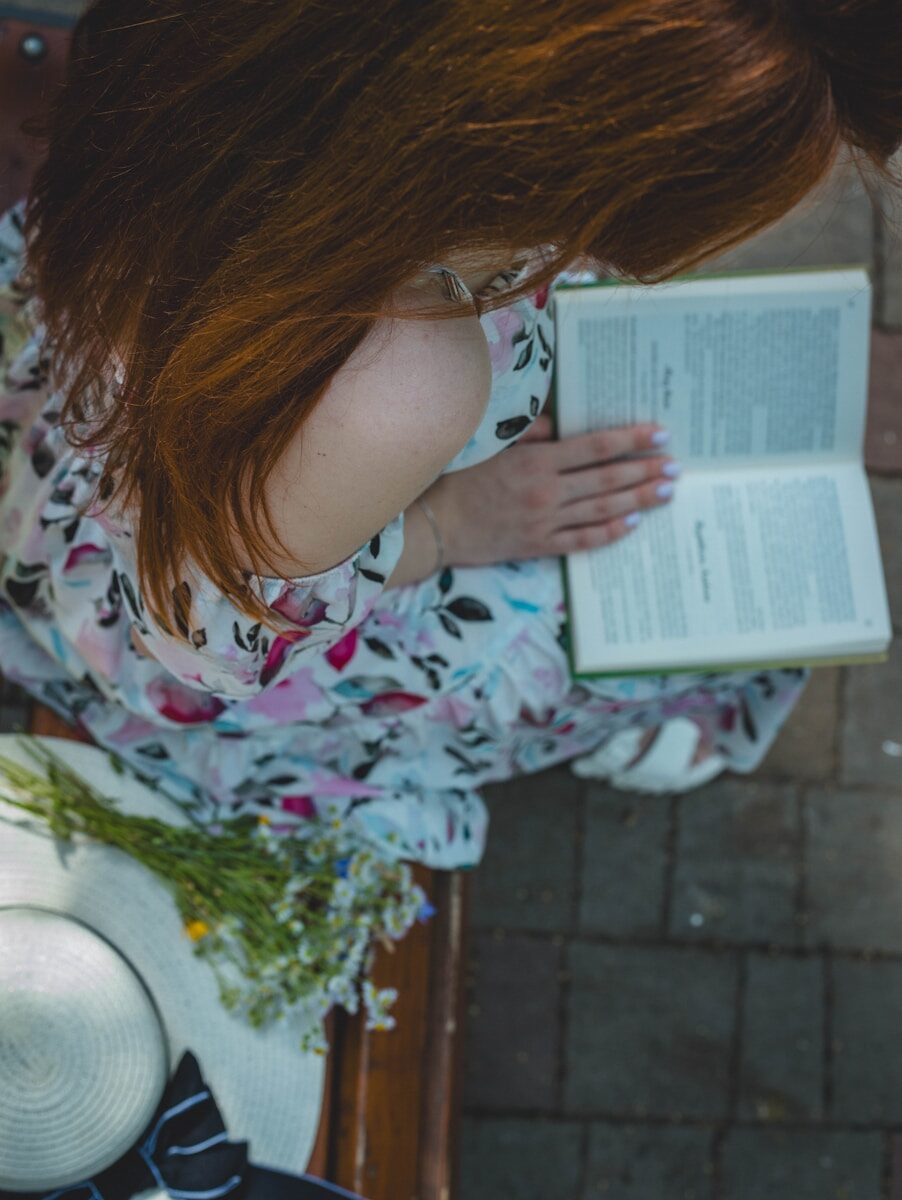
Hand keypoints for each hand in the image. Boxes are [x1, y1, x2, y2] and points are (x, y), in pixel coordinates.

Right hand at [425, 413, 677, 566]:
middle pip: (608, 480)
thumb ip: (530, 434)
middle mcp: (548, 492)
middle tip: (676, 466)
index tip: (660, 434)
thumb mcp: (492, 445)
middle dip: (645, 470)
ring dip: (638, 500)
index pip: (596, 448)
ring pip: (603, 510)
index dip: (631, 440)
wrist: (434, 526)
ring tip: (665, 491)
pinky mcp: (539, 546)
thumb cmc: (458, 479)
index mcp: (537, 462)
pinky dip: (609, 533)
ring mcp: (546, 522)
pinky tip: (631, 524)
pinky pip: (582, 541)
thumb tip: (561, 426)